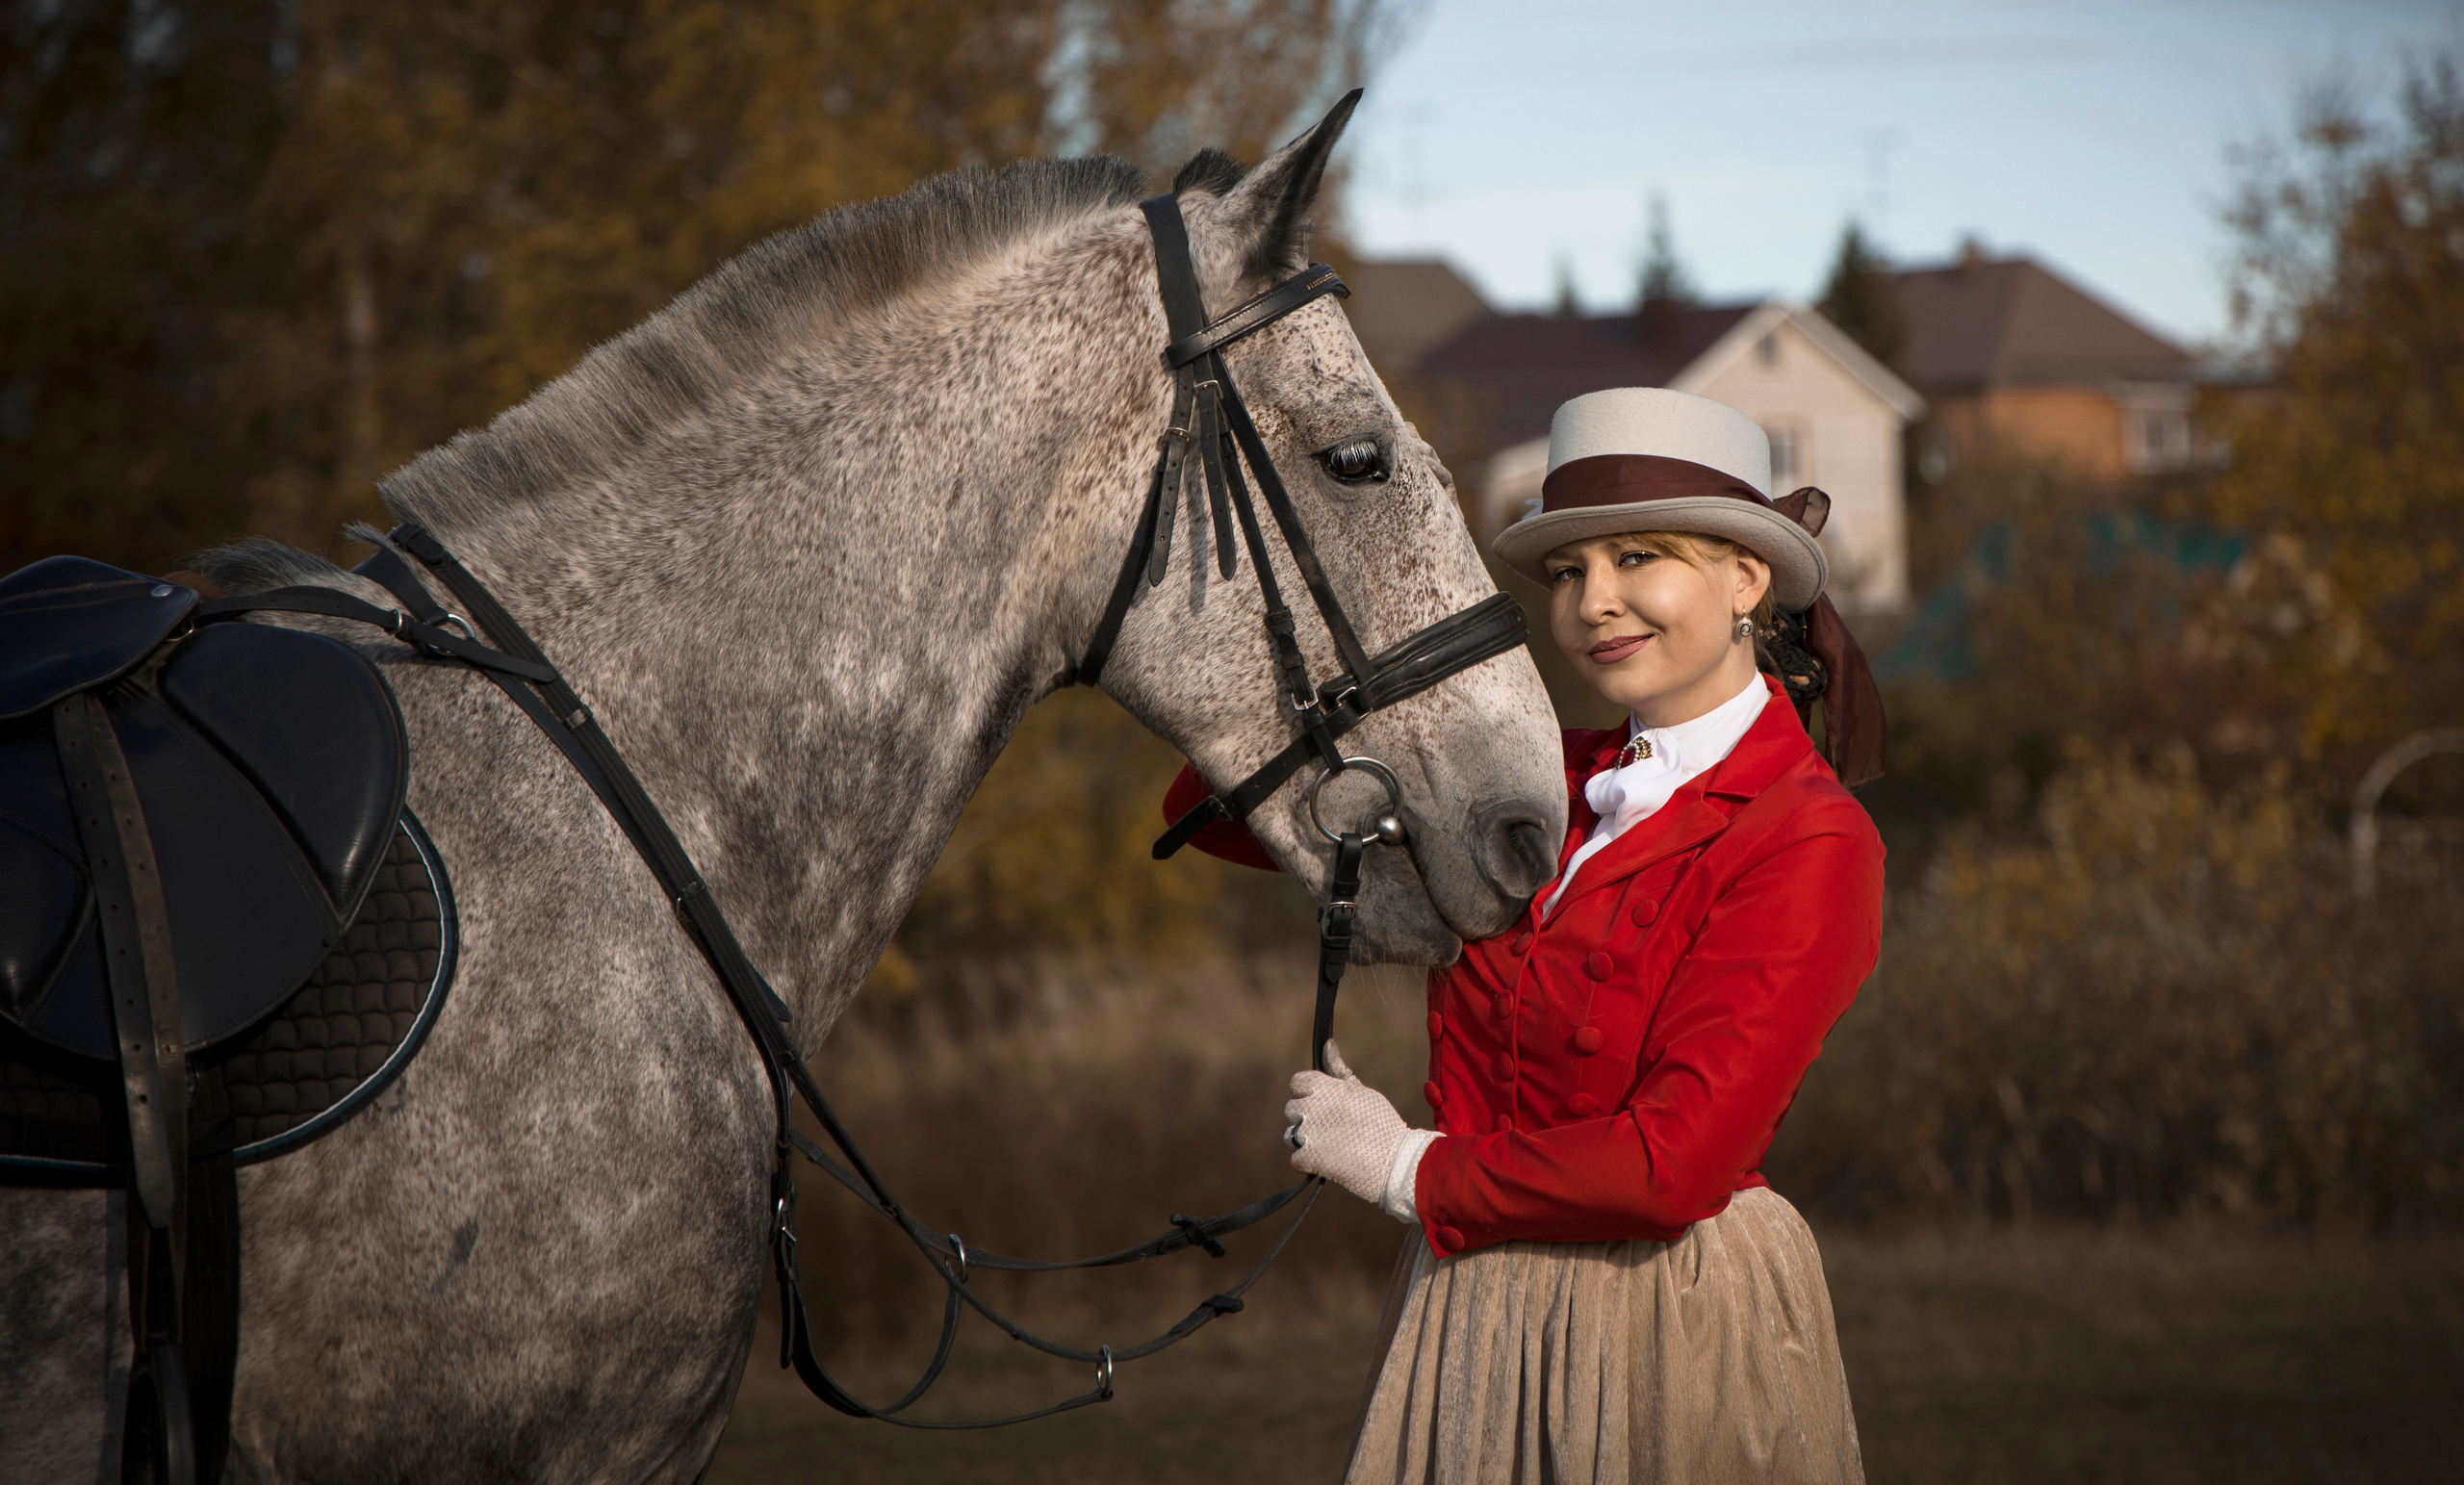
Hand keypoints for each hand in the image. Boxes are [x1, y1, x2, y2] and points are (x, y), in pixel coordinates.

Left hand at [1283, 1041, 1407, 1205]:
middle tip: (1331, 1129)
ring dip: (1305, 1141)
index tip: (1321, 1104)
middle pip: (1292, 1110)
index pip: (1297, 1083)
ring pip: (1290, 1135)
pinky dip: (1309, 1163)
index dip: (1307, 1093)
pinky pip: (1296, 1159)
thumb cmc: (1381, 1123)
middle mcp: (1310, 1107)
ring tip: (1331, 1147)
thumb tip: (1328, 1046)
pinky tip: (1329, 1162)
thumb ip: (1339, 1072)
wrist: (1393, 1160)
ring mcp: (1306, 1133)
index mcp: (1323, 1087)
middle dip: (1306, 1119)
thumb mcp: (1361, 1092)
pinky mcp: (1306, 1158)